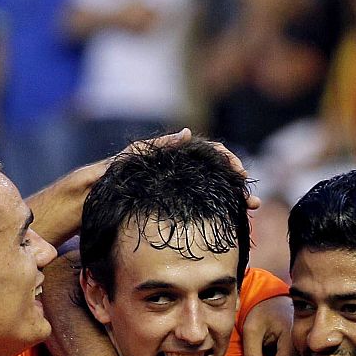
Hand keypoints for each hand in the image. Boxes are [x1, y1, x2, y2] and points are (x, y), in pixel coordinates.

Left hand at [128, 128, 261, 209]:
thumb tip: (188, 133)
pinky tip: (230, 221)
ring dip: (235, 201)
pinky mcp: (178, 205)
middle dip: (240, 187)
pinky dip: (219, 212)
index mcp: (180, 156)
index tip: (239, 174)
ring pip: (216, 192)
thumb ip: (162, 145)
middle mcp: (186, 172)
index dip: (229, 161)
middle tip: (252, 203)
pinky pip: (203, 206)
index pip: (213, 153)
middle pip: (220, 175)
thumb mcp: (137, 155)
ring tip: (249, 212)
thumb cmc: (118, 172)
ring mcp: (183, 189)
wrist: (103, 193)